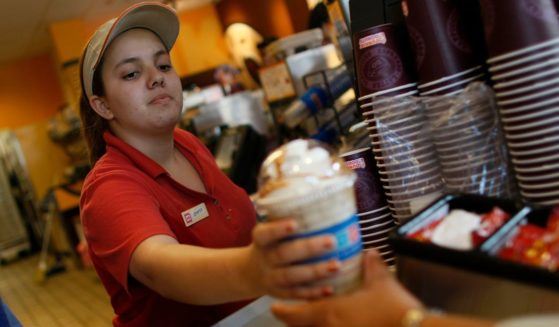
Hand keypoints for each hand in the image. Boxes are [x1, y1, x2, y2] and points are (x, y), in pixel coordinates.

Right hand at [247, 219, 341, 299]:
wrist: (249, 272)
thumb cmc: (270, 243)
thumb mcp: (269, 228)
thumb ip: (287, 215)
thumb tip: (324, 190)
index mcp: (261, 239)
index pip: (266, 233)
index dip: (279, 229)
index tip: (294, 223)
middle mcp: (265, 258)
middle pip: (285, 254)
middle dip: (308, 248)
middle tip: (331, 241)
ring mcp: (272, 278)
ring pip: (293, 276)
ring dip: (315, 271)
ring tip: (337, 265)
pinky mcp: (281, 293)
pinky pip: (297, 294)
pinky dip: (314, 293)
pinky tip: (331, 289)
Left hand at [271, 250, 422, 326]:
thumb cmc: (393, 308)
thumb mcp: (382, 283)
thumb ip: (372, 266)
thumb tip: (370, 252)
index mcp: (330, 312)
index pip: (296, 315)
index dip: (283, 312)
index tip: (274, 308)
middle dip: (294, 322)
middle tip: (289, 313)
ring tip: (312, 319)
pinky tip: (337, 324)